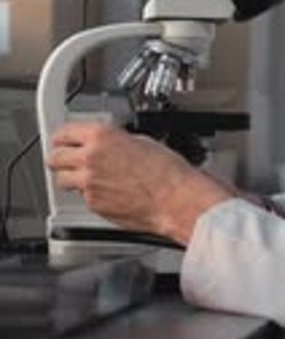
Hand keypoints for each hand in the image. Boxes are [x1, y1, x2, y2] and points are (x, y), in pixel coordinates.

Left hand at [47, 122, 235, 245]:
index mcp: (101, 136)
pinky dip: (90, 195)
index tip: (64, 140)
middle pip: (54, 157)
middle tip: (67, 158)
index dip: (63, 137)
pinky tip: (106, 192)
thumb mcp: (141, 141)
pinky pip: (82, 197)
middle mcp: (90, 158)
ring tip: (84, 177)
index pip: (64, 133)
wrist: (176, 200)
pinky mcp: (94, 205)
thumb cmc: (168, 172)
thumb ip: (116, 141)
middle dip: (60, 158)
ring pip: (62, 180)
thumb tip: (109, 144)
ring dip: (70, 177)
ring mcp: (89, 184)